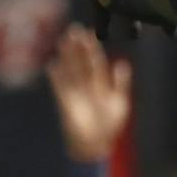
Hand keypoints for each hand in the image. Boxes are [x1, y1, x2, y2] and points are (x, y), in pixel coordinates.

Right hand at [47, 27, 132, 161]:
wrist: (95, 146)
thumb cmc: (108, 127)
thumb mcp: (119, 103)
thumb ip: (121, 84)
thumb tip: (123, 64)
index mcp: (100, 85)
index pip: (95, 63)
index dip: (92, 49)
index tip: (90, 34)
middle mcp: (86, 86)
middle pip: (80, 63)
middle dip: (77, 47)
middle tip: (74, 30)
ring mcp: (75, 93)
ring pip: (70, 70)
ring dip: (67, 56)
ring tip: (63, 41)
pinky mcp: (66, 103)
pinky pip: (60, 87)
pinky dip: (56, 77)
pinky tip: (53, 64)